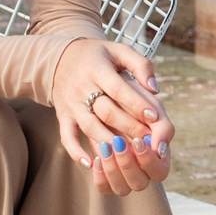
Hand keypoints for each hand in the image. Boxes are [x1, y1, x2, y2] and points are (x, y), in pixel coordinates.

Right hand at [53, 38, 173, 194]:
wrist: (60, 58)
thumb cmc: (99, 56)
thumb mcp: (119, 50)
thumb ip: (141, 65)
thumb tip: (155, 89)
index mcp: (97, 68)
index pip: (119, 89)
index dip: (137, 103)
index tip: (155, 117)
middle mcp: (82, 87)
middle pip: (106, 111)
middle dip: (129, 127)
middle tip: (149, 140)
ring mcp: (71, 104)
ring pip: (90, 127)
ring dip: (110, 142)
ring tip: (130, 154)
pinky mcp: (63, 117)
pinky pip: (67, 137)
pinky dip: (76, 152)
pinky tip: (91, 164)